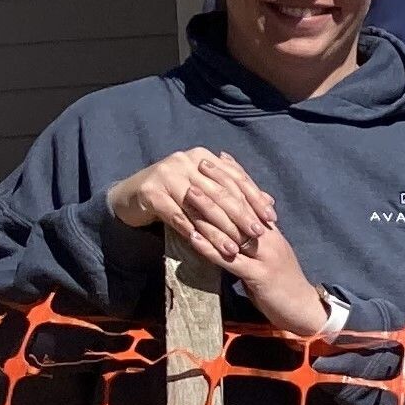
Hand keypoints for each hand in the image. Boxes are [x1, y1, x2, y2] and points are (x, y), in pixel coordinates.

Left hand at [107, 149, 332, 334]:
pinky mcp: (258, 277)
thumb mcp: (271, 254)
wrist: (305, 310)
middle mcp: (270, 239)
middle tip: (198, 166)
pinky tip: (192, 236)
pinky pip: (230, 259)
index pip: (251, 197)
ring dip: (208, 211)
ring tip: (188, 194)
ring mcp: (265, 257)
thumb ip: (257, 235)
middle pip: (242, 207)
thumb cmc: (284, 283)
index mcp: (272, 231)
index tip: (214, 160)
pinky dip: (209, 247)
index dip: (233, 177)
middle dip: (217, 185)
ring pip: (234, 229)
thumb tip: (236, 217)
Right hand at [108, 148, 279, 269]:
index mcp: (204, 156)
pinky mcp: (150, 192)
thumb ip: (235, 192)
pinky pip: (176, 215)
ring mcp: (166, 174)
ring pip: (200, 206)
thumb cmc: (177, 193)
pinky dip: (191, 231)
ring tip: (233, 248)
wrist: (133, 195)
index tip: (271, 218)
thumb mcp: (206, 189)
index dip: (255, 198)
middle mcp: (186, 161)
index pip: (236, 178)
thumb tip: (270, 202)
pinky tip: (203, 246)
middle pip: (220, 192)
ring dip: (219, 230)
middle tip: (257, 235)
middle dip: (242, 215)